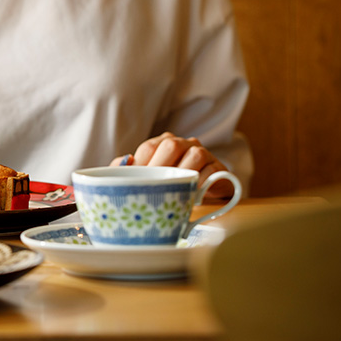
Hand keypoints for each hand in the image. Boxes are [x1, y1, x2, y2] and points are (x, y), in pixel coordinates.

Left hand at [110, 132, 234, 197]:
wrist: (200, 197)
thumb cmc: (166, 186)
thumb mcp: (144, 178)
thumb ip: (127, 170)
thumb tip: (121, 161)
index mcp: (161, 143)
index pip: (149, 148)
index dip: (142, 166)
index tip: (136, 185)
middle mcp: (182, 143)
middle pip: (172, 146)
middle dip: (162, 169)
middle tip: (156, 189)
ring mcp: (202, 153)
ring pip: (196, 155)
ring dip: (185, 175)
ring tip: (177, 192)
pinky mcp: (219, 167)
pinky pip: (213, 171)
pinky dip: (202, 184)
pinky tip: (194, 196)